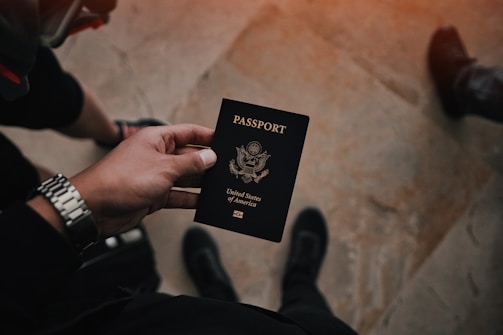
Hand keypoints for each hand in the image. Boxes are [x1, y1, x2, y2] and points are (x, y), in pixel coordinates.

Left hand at [70, 124, 215, 236]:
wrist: (94, 207)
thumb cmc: (122, 179)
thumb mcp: (163, 168)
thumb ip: (190, 163)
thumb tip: (210, 156)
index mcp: (157, 139)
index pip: (189, 133)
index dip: (208, 136)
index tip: (226, 141)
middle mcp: (157, 156)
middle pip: (189, 155)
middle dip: (208, 162)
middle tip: (230, 167)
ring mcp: (156, 176)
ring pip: (185, 177)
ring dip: (202, 182)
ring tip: (223, 185)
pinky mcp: (154, 195)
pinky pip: (178, 195)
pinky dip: (191, 199)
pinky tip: (206, 201)